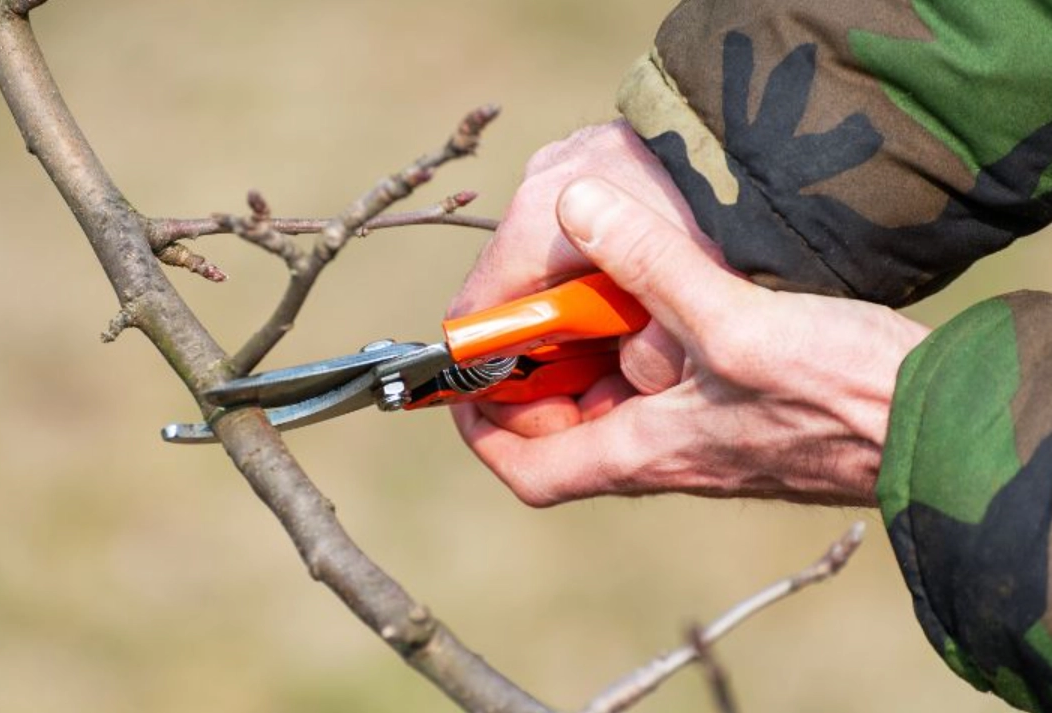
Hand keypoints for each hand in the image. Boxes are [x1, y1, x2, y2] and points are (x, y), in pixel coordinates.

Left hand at [451, 177, 929, 506]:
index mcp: (644, 450)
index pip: (530, 467)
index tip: (465, 383)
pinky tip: (669, 293)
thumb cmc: (839, 395)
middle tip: (539, 305)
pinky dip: (649, 340)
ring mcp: (699, 437)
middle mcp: (664, 454)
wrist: (931, 425)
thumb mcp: (734, 320)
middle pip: (567, 425)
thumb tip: (577, 208)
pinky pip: (665, 383)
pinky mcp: (733, 415)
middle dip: (543, 368)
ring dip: (600, 347)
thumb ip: (652, 263)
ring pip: (618, 398)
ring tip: (604, 283)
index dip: (484, 430)